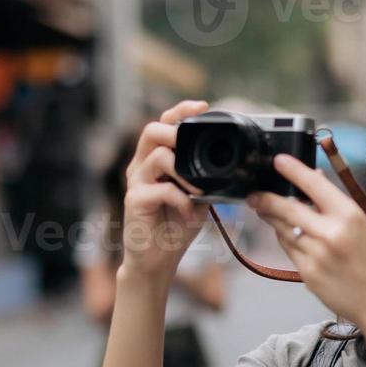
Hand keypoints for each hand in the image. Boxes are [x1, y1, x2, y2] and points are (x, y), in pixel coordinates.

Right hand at [120, 100, 208, 280]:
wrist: (158, 260)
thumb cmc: (175, 226)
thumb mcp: (197, 197)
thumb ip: (205, 177)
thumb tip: (231, 164)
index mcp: (155, 160)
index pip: (163, 124)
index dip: (180, 110)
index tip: (202, 106)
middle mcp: (141, 166)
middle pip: (152, 131)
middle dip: (177, 134)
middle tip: (195, 150)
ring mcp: (136, 183)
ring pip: (158, 156)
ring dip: (185, 172)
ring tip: (199, 192)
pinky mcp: (134, 201)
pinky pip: (161, 189)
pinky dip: (182, 199)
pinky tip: (191, 213)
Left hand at [246, 153, 365, 325]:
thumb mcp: (361, 225)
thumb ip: (334, 203)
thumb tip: (313, 177)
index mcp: (349, 215)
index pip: (314, 184)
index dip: (293, 170)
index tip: (278, 161)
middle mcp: (331, 233)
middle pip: (287, 208)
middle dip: (266, 199)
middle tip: (254, 195)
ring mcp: (317, 254)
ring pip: (283, 229)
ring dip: (272, 219)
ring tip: (266, 211)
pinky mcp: (307, 273)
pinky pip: (288, 249)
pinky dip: (285, 240)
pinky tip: (288, 236)